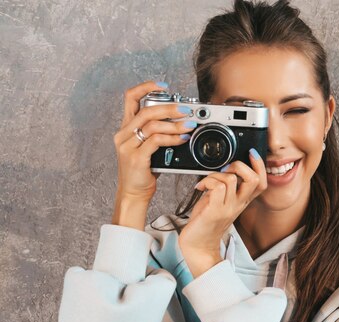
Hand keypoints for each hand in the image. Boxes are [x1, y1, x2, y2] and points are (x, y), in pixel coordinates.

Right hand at [113, 80, 194, 202]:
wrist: (133, 193)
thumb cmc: (143, 170)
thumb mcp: (149, 148)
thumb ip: (158, 134)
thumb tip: (181, 122)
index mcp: (126, 128)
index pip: (130, 98)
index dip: (146, 87)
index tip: (163, 86)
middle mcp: (123, 134)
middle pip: (146, 110)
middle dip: (170, 107)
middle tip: (187, 109)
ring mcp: (127, 146)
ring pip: (152, 125)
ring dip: (174, 124)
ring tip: (190, 125)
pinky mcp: (136, 158)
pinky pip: (156, 141)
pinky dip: (172, 138)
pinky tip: (182, 138)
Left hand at [178, 150, 267, 277]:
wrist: (197, 245)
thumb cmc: (205, 222)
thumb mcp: (219, 201)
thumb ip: (225, 187)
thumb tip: (222, 169)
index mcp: (242, 202)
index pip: (261, 183)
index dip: (260, 166)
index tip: (251, 153)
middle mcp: (239, 205)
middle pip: (253, 179)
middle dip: (239, 165)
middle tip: (225, 170)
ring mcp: (228, 208)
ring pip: (231, 179)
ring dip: (215, 175)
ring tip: (207, 182)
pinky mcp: (216, 211)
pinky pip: (218, 186)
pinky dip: (207, 181)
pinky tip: (200, 187)